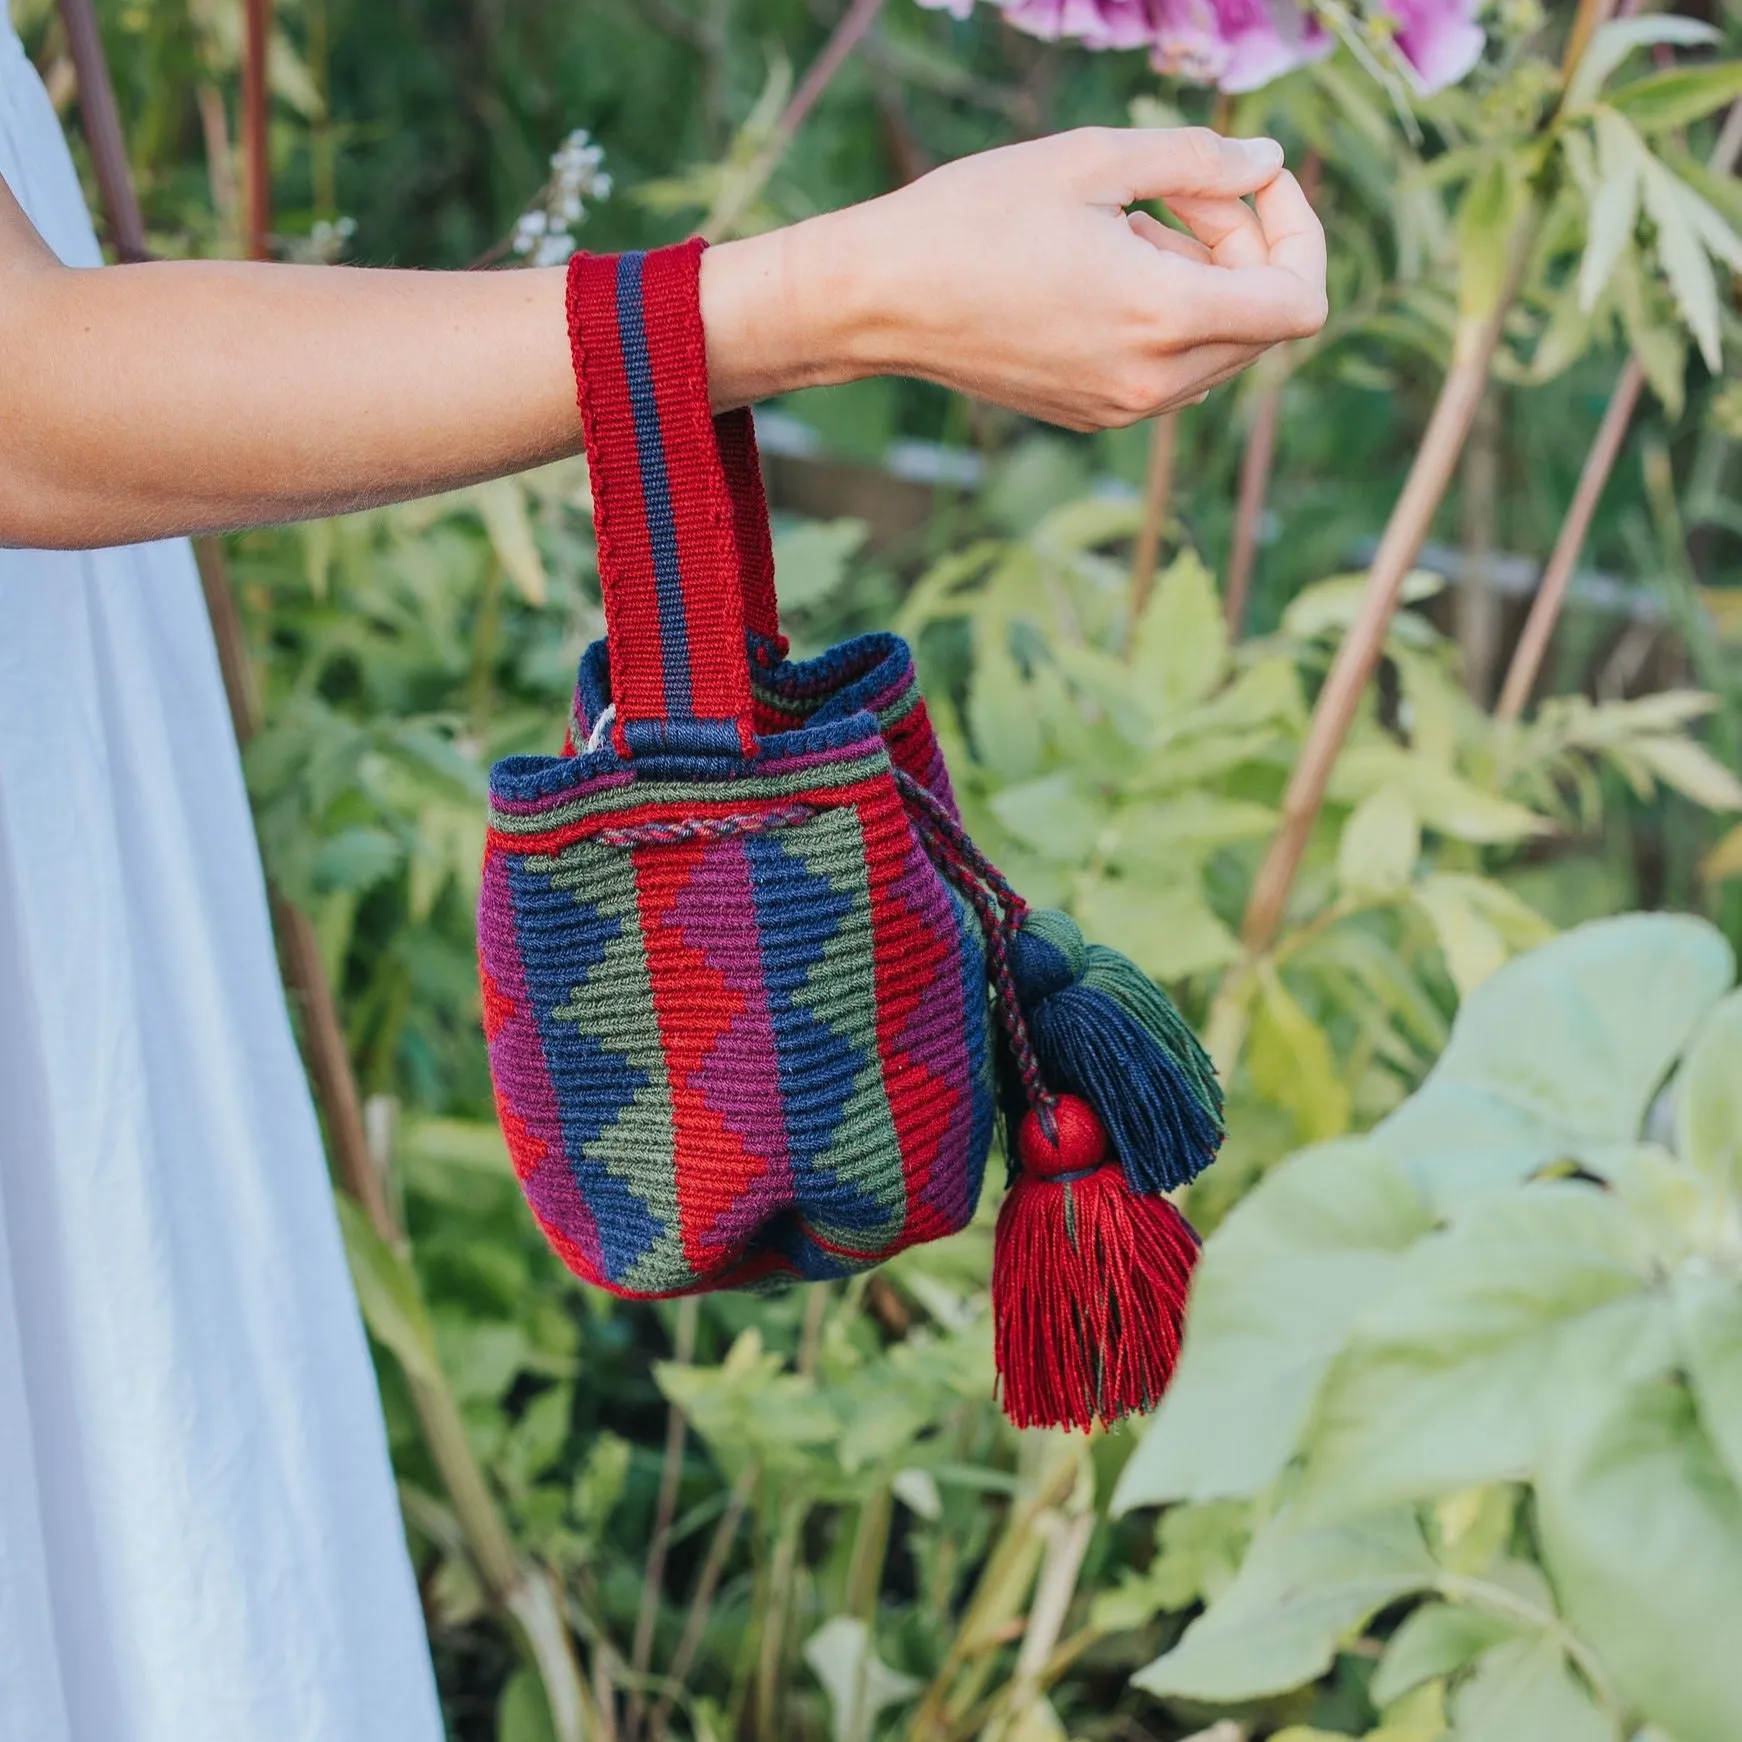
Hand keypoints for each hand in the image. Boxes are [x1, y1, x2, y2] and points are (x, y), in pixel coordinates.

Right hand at [700, 127, 1327, 430]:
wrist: (880, 300)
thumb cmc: (975, 217)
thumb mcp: (1095, 160)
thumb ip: (1200, 162)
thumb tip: (1270, 165)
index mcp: (1163, 320)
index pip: (1301, 304)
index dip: (1301, 234)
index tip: (1258, 185)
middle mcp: (1152, 384)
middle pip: (1264, 324)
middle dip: (1248, 248)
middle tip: (1182, 191)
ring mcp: (1121, 410)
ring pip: (1219, 349)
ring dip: (1205, 281)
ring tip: (1131, 228)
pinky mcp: (1092, 415)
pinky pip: (1170, 370)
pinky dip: (1166, 316)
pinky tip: (1104, 272)